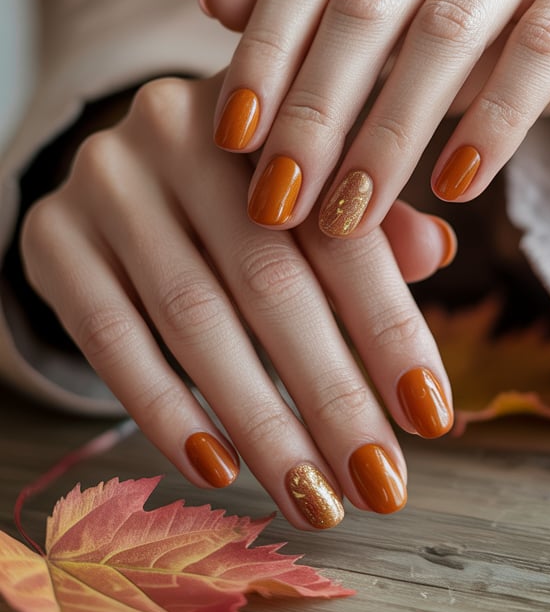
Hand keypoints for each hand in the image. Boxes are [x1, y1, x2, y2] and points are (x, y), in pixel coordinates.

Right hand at [19, 74, 455, 528]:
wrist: (115, 166)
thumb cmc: (241, 188)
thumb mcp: (310, 183)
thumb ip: (370, 219)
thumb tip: (435, 252)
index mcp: (271, 112)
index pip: (341, 227)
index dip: (389, 325)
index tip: (431, 416)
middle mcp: (181, 129)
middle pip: (270, 281)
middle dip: (333, 395)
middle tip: (378, 484)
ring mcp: (108, 180)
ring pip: (194, 319)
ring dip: (261, 423)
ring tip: (312, 498)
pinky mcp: (52, 234)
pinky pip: (110, 336)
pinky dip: (166, 409)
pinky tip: (217, 467)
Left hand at [202, 0, 549, 236]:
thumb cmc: (488, 21)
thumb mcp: (393, 22)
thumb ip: (312, 7)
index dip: (265, 54)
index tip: (232, 143)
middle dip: (317, 110)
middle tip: (282, 201)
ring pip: (448, 26)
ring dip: (391, 133)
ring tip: (354, 213)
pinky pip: (540, 46)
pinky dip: (490, 124)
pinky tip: (453, 188)